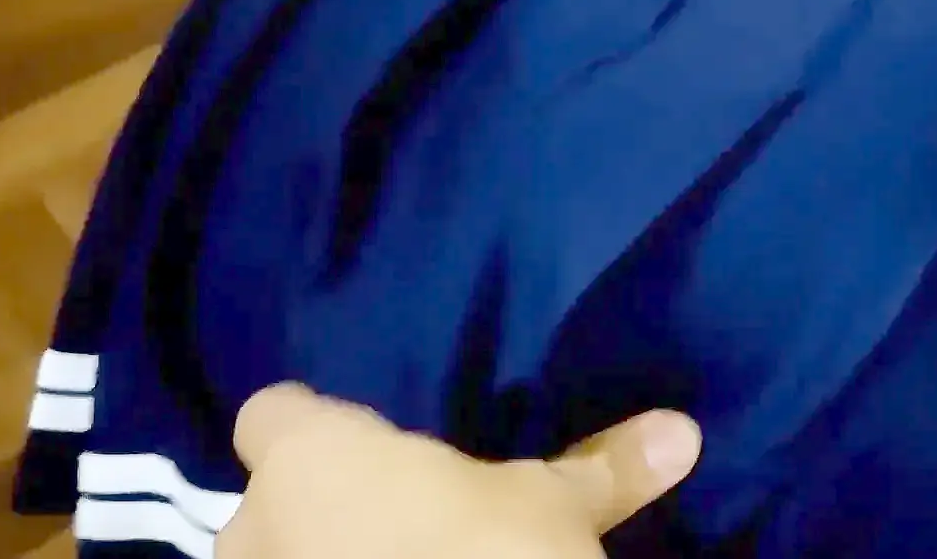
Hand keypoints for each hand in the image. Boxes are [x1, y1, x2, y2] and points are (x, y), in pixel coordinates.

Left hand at [215, 383, 702, 558]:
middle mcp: (255, 525)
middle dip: (323, 513)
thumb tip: (681, 431)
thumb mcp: (554, 512)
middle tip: (402, 526)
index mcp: (312, 458)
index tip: (373, 445)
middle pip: (272, 499)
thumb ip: (598, 467)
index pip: (275, 410)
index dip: (317, 425)